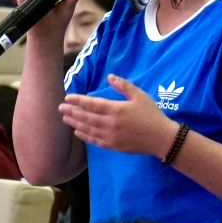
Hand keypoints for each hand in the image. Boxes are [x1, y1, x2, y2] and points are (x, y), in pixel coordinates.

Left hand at [59, 74, 177, 157]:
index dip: (78, 100)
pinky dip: (84, 136)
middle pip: (86, 117)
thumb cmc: (152, 114)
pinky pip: (95, 141)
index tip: (67, 97)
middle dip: (71, 112)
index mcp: (116, 109)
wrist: (161, 138)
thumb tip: (110, 76)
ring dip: (75, 124)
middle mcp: (110, 123)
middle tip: (60, 108)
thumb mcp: (140, 95)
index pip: (92, 104)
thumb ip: (123, 85)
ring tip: (65, 119)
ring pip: (88, 129)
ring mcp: (111, 136)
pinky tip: (78, 132)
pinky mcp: (113, 146)